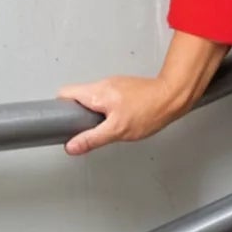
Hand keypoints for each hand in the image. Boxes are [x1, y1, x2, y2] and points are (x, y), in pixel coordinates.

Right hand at [54, 74, 190, 154]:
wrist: (171, 97)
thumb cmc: (149, 111)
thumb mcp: (118, 131)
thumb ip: (92, 139)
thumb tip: (72, 146)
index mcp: (96, 93)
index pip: (65, 94)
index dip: (60, 108)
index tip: (63, 122)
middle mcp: (101, 85)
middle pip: (76, 96)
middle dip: (77, 113)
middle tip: (85, 128)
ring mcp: (112, 84)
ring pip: (92, 97)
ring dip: (93, 111)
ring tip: (103, 126)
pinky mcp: (122, 87)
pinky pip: (105, 97)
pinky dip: (105, 108)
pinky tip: (117, 119)